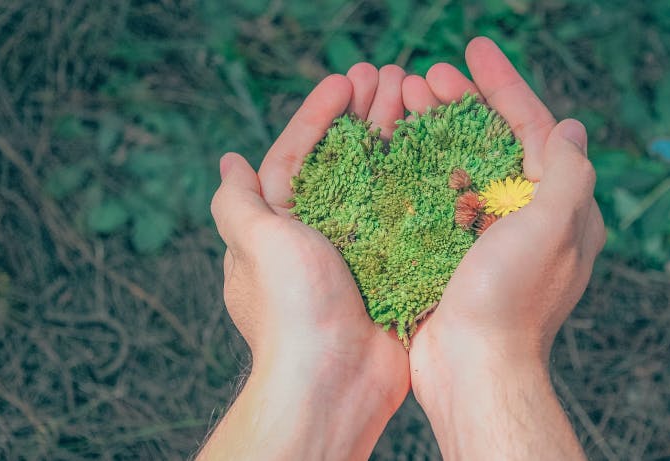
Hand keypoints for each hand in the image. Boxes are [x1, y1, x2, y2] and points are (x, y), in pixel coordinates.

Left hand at [199, 65, 409, 459]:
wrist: (335, 381)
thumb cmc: (291, 309)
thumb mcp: (255, 245)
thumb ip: (238, 202)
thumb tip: (229, 162)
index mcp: (281, 226)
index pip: (298, 155)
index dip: (320, 115)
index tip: (346, 81)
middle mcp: (319, 237)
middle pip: (344, 162)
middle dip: (365, 118)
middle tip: (392, 78)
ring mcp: (360, 253)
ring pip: (381, 183)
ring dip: (396, 140)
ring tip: (418, 101)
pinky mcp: (395, 270)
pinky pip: (410, 218)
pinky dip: (423, 184)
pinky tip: (441, 154)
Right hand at [405, 37, 604, 459]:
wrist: (472, 369)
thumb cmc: (511, 300)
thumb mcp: (552, 228)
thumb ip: (567, 173)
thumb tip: (572, 127)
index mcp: (560, 208)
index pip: (535, 129)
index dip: (505, 85)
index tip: (474, 48)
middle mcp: (529, 217)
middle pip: (495, 142)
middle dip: (463, 104)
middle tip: (425, 75)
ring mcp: (490, 236)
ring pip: (463, 166)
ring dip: (436, 131)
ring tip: (403, 100)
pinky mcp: (455, 253)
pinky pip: (440, 198)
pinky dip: (421, 169)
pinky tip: (397, 149)